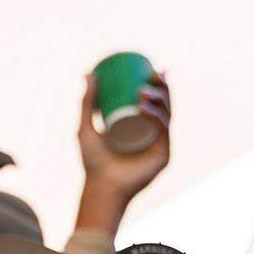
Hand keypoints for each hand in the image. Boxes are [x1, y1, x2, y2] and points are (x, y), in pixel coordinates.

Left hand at [78, 71, 170, 201]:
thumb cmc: (93, 161)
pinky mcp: (164, 155)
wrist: (101, 186)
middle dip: (163, 87)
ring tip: (142, 92)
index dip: (158, 83)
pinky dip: (157, 117)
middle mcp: (153, 135)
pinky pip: (164, 132)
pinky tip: (146, 108)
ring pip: (167, 115)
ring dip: (159, 99)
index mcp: (141, 127)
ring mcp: (160, 145)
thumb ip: (87, 102)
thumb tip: (87, 73)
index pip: (154, 101)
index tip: (151, 67)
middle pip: (164, 105)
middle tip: (152, 74)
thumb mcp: (86, 127)